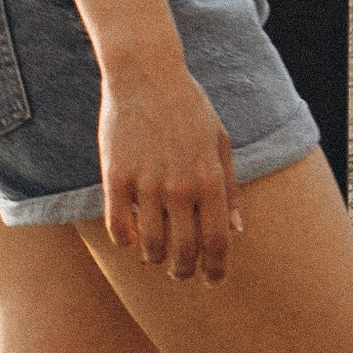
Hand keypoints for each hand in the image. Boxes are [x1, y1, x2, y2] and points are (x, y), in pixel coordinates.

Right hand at [99, 52, 240, 281]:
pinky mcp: (116, 176)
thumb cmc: (188, 106)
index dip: (215, 269)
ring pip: (150, 245)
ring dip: (154, 258)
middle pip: (183, 251)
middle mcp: (180, 186)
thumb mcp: (220, 141)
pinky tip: (129, 238)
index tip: (212, 280)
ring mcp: (146, 183)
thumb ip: (229, 187)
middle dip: (184, 271)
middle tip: (181, 273)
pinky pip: (118, 226)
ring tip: (155, 257)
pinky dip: (124, 240)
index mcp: (210, 179)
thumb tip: (236, 229)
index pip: (216, 242)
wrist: (145, 73)